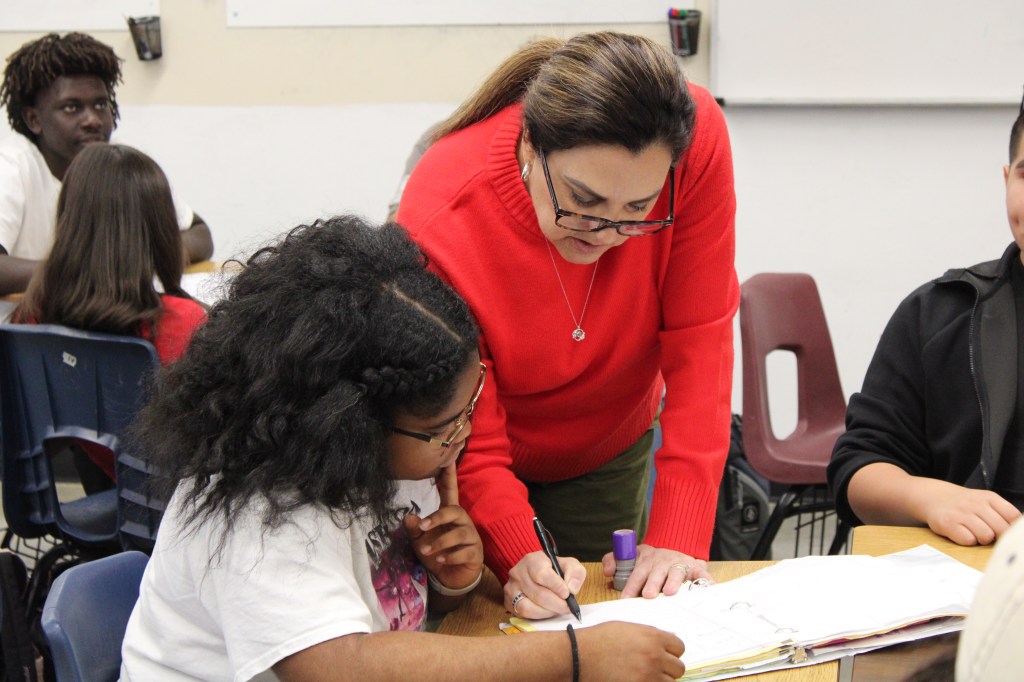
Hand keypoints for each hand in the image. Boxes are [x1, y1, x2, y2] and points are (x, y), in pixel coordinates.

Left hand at [404, 464, 482, 590]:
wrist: (450, 579)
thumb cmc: (437, 554)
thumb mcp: (420, 541)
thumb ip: (415, 529)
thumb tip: (409, 517)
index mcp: (450, 515)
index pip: (451, 491)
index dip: (450, 476)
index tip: (449, 458)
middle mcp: (463, 523)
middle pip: (455, 511)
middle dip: (438, 517)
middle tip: (423, 527)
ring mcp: (471, 538)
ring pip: (459, 533)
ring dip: (440, 542)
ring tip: (426, 551)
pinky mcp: (475, 553)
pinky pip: (465, 551)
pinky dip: (450, 556)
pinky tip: (441, 561)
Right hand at [504, 550, 586, 618]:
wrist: (538, 574)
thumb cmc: (554, 570)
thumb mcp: (569, 565)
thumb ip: (575, 573)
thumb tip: (572, 589)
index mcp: (532, 560)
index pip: (542, 574)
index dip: (556, 586)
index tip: (567, 594)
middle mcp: (518, 573)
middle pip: (537, 594)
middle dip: (556, 603)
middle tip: (567, 607)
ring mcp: (511, 588)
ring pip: (528, 606)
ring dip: (548, 612)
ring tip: (558, 610)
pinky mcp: (508, 602)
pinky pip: (523, 614)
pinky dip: (539, 616)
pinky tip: (548, 612)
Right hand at [575, 622, 684, 681]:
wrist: (580, 656)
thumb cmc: (599, 640)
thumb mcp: (627, 629)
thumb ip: (649, 634)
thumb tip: (667, 639)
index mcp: (653, 637)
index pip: (679, 647)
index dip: (671, 652)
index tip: (665, 655)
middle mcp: (654, 656)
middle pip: (678, 668)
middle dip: (668, 668)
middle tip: (654, 668)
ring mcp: (648, 675)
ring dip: (660, 680)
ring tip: (644, 675)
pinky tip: (637, 680)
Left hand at [601, 544, 710, 598]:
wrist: (676, 546)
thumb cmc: (652, 560)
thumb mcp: (632, 556)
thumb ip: (614, 561)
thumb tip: (607, 572)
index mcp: (646, 558)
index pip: (637, 573)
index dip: (631, 585)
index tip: (626, 598)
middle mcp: (663, 561)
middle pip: (656, 573)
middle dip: (652, 583)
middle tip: (649, 595)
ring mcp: (680, 563)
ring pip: (676, 572)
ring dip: (673, 581)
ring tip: (669, 592)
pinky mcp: (696, 567)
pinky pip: (701, 574)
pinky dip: (704, 581)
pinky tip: (706, 588)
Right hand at [920, 481, 1020, 545]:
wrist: (934, 497)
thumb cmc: (966, 505)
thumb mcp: (986, 502)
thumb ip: (1004, 514)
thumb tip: (1020, 533)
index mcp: (990, 497)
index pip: (1014, 517)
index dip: (1014, 530)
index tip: (1007, 533)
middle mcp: (976, 503)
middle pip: (1002, 530)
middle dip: (998, 536)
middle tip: (989, 533)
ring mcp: (961, 513)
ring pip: (986, 536)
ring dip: (981, 539)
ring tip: (974, 532)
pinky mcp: (948, 523)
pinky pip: (968, 540)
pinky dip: (967, 540)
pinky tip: (962, 533)